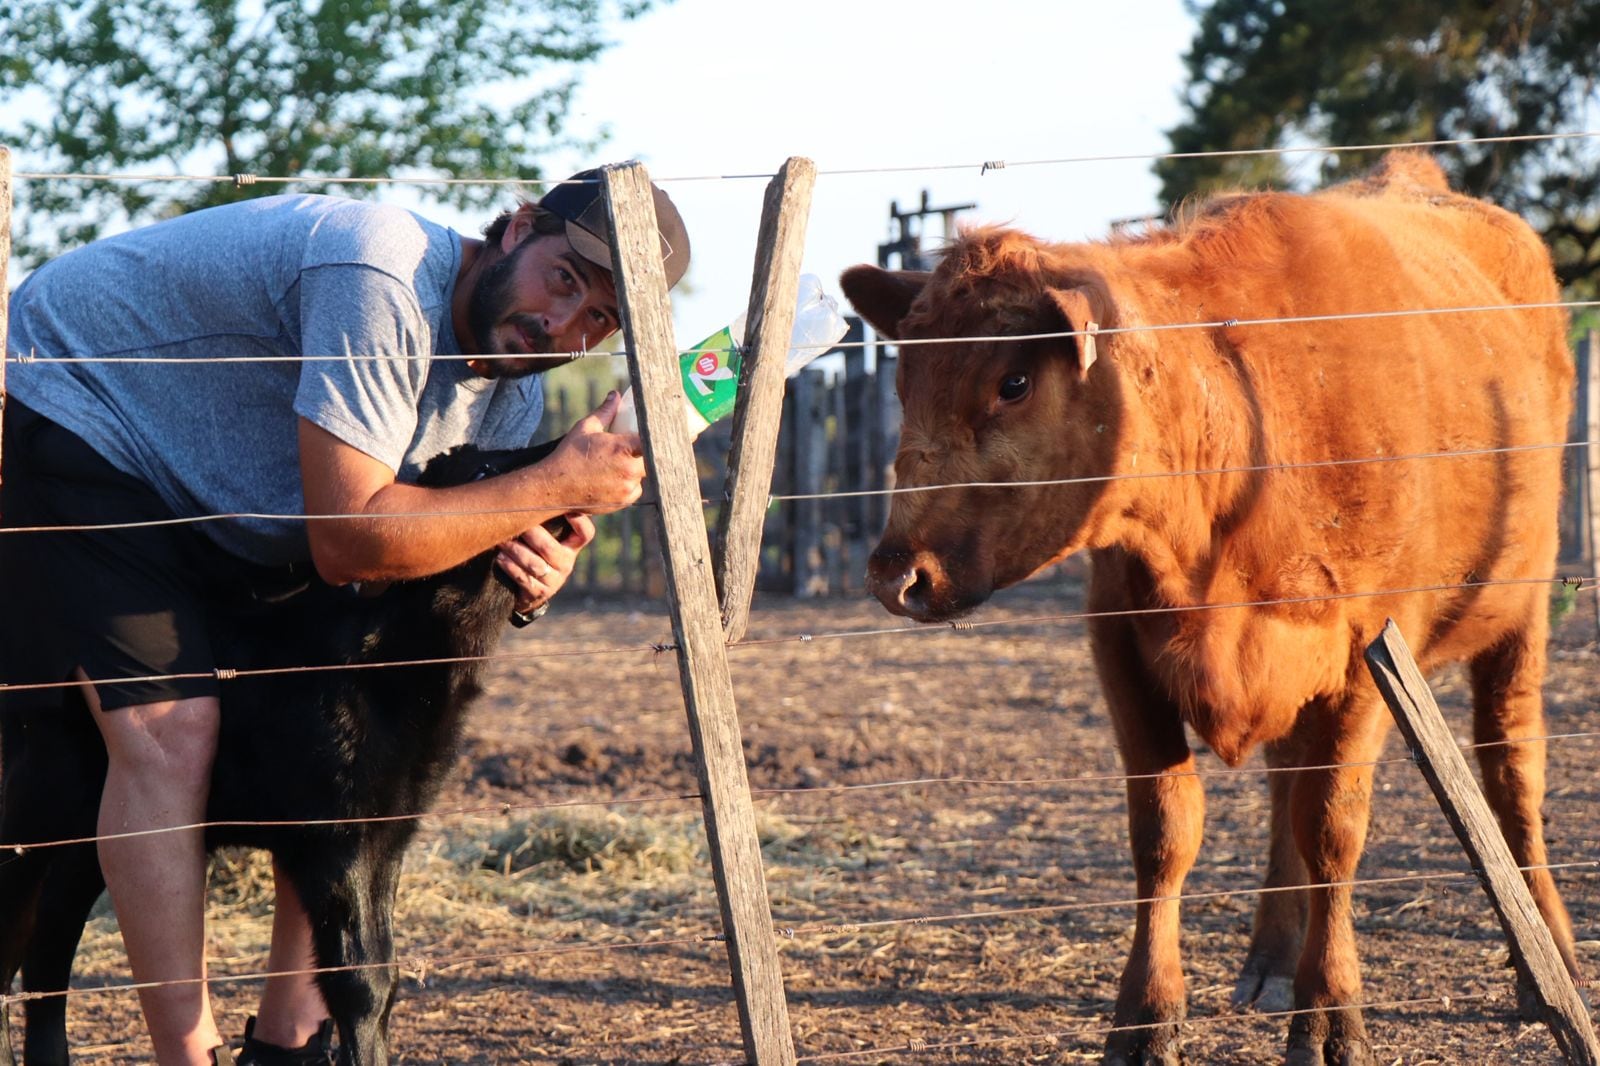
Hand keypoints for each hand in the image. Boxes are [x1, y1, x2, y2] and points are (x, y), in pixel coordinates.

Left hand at [495, 512, 596, 613]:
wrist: (528, 589)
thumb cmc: (534, 552)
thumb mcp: (545, 537)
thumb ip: (543, 520)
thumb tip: (527, 492)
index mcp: (571, 546)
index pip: (585, 534)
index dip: (579, 522)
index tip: (567, 510)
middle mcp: (566, 563)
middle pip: (550, 548)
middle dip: (529, 534)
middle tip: (513, 522)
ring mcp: (554, 580)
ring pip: (534, 565)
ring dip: (515, 551)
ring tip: (501, 542)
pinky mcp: (539, 593)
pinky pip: (524, 579)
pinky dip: (510, 567)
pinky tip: (500, 558)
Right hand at [541, 391, 646, 515]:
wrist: (554, 486)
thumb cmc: (569, 455)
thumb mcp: (586, 428)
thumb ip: (605, 411)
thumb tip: (615, 395)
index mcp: (622, 449)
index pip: (651, 441)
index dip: (653, 437)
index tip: (650, 434)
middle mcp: (629, 470)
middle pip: (650, 459)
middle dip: (641, 453)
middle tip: (629, 450)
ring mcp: (627, 488)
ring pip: (642, 475)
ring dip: (634, 469)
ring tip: (615, 464)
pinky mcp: (623, 502)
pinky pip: (635, 490)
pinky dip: (628, 484)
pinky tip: (612, 478)